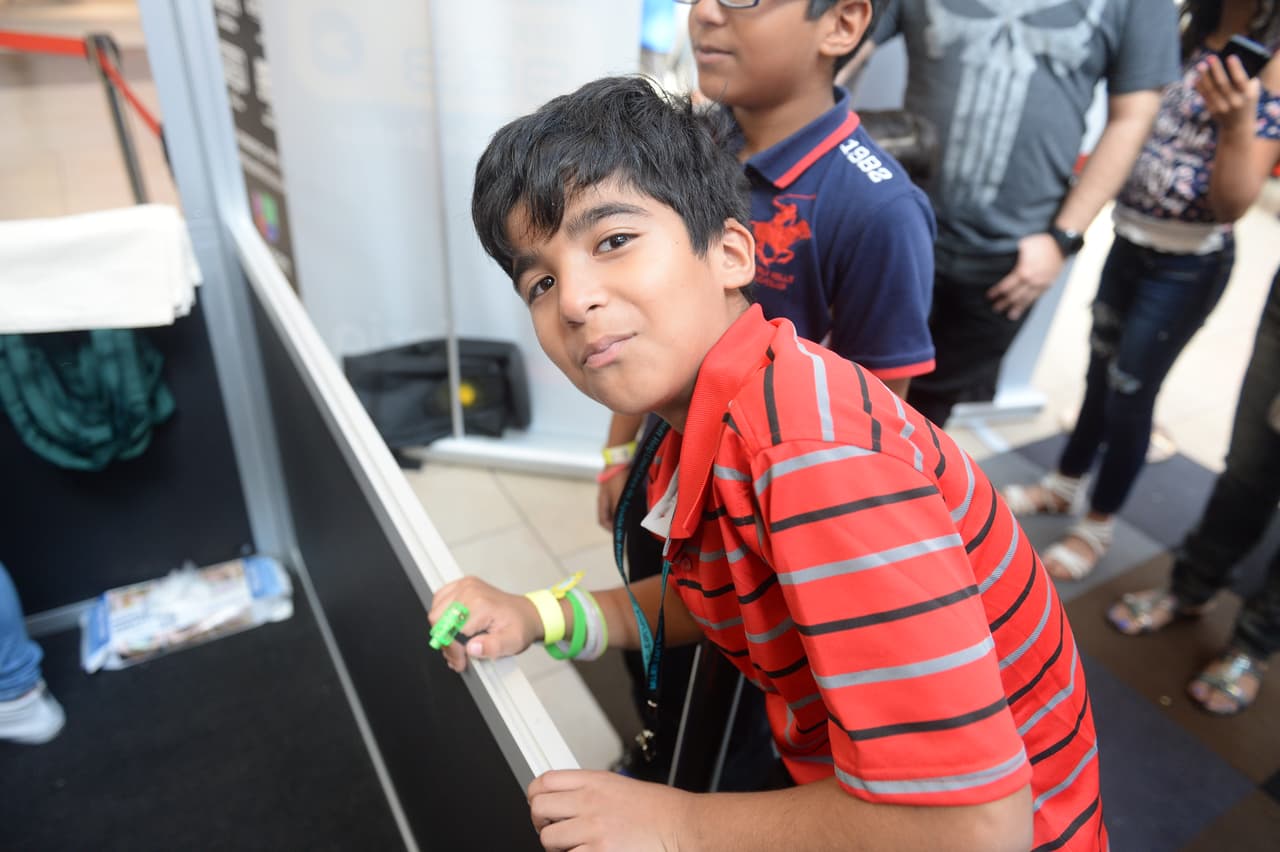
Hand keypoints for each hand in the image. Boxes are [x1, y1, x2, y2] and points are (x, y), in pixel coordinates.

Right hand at [428, 576, 540, 671]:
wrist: (525, 614)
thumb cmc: (519, 626)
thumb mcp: (512, 643)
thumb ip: (492, 647)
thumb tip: (472, 648)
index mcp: (481, 604)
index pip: (451, 631)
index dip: (453, 652)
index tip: (461, 662)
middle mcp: (470, 591)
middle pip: (438, 620)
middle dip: (446, 642)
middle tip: (459, 654)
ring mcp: (465, 586)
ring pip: (435, 612)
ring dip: (443, 630)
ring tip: (458, 641)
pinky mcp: (461, 585)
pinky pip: (439, 601)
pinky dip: (442, 616)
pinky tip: (455, 626)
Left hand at [528, 770, 689, 850]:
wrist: (683, 827)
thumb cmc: (661, 810)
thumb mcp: (621, 786)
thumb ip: (591, 790)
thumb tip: (567, 800)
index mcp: (595, 781)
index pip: (544, 781)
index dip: (535, 795)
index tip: (539, 804)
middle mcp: (590, 802)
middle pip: (539, 809)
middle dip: (541, 822)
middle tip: (553, 829)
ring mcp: (592, 830)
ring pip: (548, 839)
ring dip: (558, 847)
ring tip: (576, 846)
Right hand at [596, 466, 627, 530]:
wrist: (619, 458)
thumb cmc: (617, 479)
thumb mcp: (618, 497)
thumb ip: (617, 511)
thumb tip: (620, 523)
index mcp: (602, 502)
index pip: (603, 521)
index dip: (610, 529)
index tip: (619, 534)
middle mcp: (604, 498)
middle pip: (609, 515)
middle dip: (617, 522)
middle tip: (627, 527)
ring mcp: (610, 491)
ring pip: (615, 507)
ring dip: (622, 513)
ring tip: (632, 517)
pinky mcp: (617, 485)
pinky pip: (620, 498)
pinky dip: (625, 504)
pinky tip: (633, 504)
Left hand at [986, 233, 1065, 319]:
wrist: (1061, 244)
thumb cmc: (1041, 242)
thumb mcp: (1023, 245)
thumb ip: (1012, 255)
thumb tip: (999, 256)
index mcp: (1024, 271)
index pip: (1006, 286)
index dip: (997, 292)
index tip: (989, 296)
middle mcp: (1032, 281)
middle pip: (1015, 295)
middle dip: (1004, 303)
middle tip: (995, 309)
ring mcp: (1041, 284)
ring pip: (1027, 299)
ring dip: (1017, 308)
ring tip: (1009, 315)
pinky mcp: (1048, 284)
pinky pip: (1036, 297)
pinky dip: (1029, 303)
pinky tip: (1024, 308)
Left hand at [1196, 53, 1261, 133]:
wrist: (1238, 125)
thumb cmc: (1246, 101)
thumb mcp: (1252, 91)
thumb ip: (1246, 78)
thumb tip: (1231, 62)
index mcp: (1248, 95)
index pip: (1241, 80)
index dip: (1235, 68)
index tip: (1230, 57)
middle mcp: (1235, 102)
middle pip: (1223, 83)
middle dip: (1216, 69)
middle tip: (1210, 57)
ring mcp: (1223, 107)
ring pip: (1211, 89)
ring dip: (1204, 76)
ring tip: (1200, 65)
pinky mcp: (1213, 110)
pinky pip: (1205, 96)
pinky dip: (1200, 86)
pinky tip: (1197, 78)